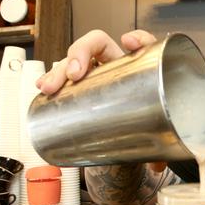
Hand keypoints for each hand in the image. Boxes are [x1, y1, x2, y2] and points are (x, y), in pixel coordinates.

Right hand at [36, 29, 166, 174]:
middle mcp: (114, 66)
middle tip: (75, 73)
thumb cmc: (145, 126)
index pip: (142, 44)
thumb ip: (162, 147)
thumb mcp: (157, 132)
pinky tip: (43, 87)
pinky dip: (52, 79)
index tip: (129, 41)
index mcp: (139, 68)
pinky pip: (63, 77)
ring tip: (51, 86)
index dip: (137, 39)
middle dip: (81, 53)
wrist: (128, 138)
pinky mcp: (78, 88)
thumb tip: (158, 165)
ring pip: (74, 61)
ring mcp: (94, 74)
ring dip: (59, 70)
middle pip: (96, 44)